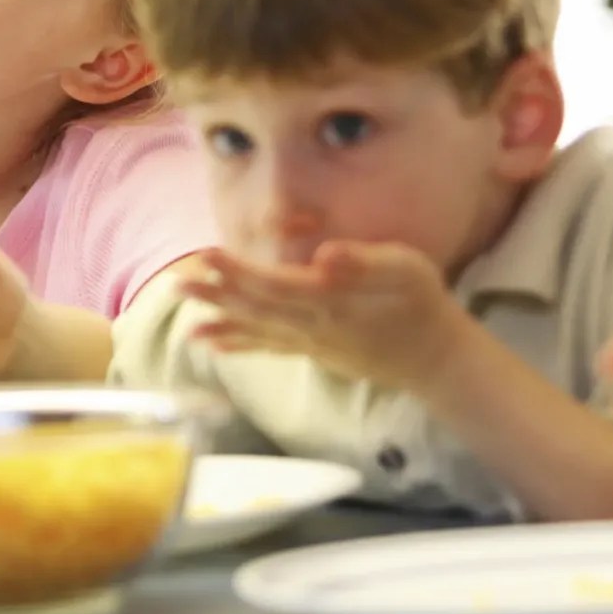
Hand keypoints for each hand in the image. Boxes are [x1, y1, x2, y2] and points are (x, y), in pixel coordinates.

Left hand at [180, 241, 458, 387]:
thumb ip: (365, 262)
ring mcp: (311, 342)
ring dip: (219, 321)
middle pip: (256, 308)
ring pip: (256, 329)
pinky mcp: (313, 351)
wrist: (435, 357)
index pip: (276, 284)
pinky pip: (268, 346)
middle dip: (216, 294)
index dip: (239, 272)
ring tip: (183, 318)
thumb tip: (324, 256)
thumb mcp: (407, 270)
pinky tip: (211, 342)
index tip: (207, 256)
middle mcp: (314, 325)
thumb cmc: (423, 304)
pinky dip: (238, 343)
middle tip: (176, 284)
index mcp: (332, 300)